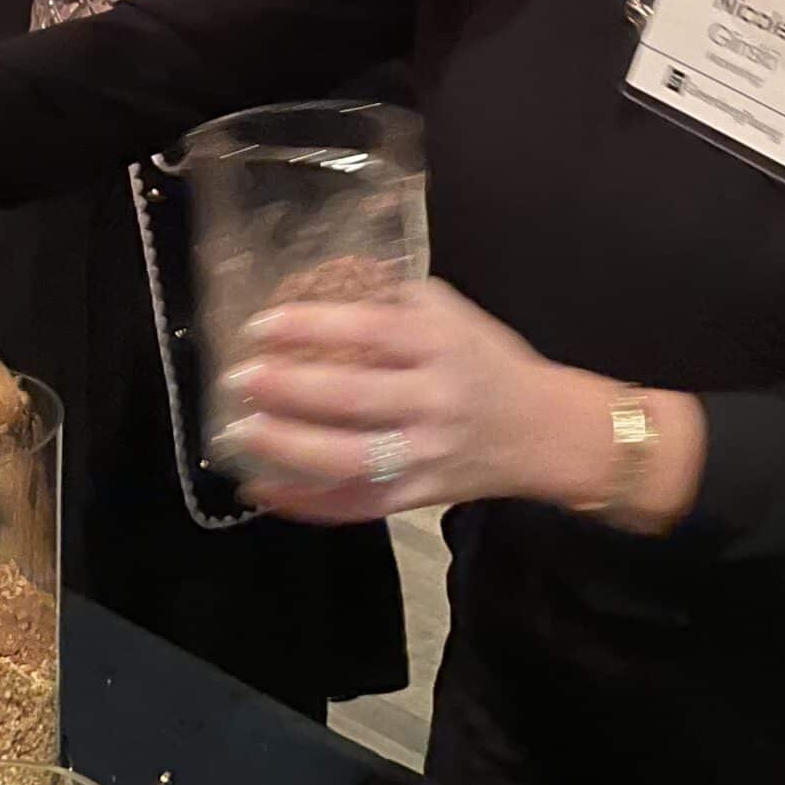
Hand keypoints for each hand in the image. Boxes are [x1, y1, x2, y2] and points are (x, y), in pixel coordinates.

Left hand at [222, 280, 603, 522]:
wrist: (544, 431)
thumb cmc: (485, 361)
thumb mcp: (449, 312)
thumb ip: (391, 296)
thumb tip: (319, 279)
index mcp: (440, 345)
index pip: (369, 330)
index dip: (311, 325)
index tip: (261, 324)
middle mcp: (434, 400)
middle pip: (354, 397)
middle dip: (289, 388)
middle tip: (240, 377)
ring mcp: (425, 455)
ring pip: (350, 458)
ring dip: (288, 446)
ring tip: (240, 429)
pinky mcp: (417, 497)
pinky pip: (355, 505)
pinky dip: (306, 502)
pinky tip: (262, 487)